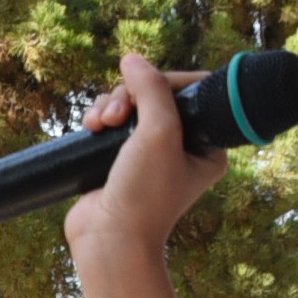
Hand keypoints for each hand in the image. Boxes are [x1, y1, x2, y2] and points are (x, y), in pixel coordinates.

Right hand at [61, 53, 232, 262]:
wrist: (109, 239)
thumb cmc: (143, 194)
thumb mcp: (157, 133)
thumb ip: (152, 89)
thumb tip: (132, 58)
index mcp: (207, 146)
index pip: (191, 92)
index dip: (164, 81)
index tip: (142, 85)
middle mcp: (182, 148)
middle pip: (156, 96)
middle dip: (130, 96)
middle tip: (115, 115)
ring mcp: (150, 154)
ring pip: (131, 106)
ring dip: (111, 105)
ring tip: (98, 124)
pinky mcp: (121, 160)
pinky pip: (113, 122)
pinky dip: (101, 118)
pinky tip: (91, 127)